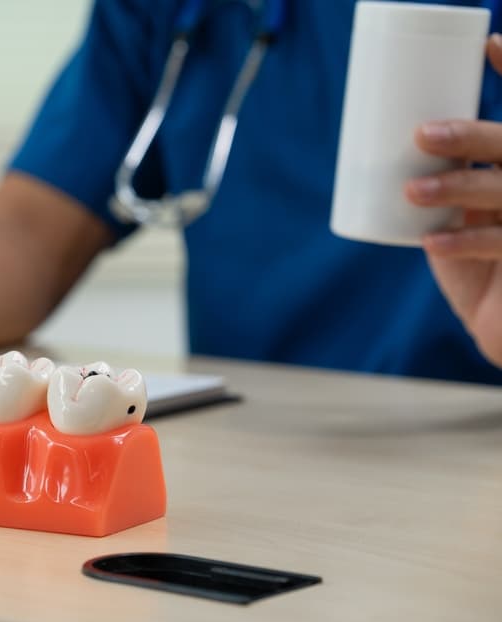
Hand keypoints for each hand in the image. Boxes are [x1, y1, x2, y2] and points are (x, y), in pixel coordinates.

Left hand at [405, 35, 501, 368]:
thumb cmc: (478, 266)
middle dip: (473, 136)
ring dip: (459, 186)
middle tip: (423, 135)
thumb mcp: (462, 216)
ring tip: (414, 190)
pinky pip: (501, 243)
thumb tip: (383, 145)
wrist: (501, 326)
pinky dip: (463, 241)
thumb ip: (444, 182)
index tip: (491, 42)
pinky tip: (429, 239)